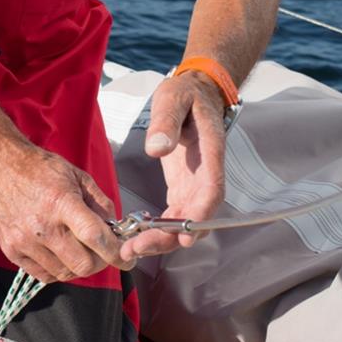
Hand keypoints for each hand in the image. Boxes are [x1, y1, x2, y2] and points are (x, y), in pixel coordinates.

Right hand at [0, 145, 135, 282]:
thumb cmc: (39, 169)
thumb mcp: (77, 175)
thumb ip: (100, 202)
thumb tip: (115, 229)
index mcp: (61, 202)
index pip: (95, 237)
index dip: (116, 253)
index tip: (126, 259)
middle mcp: (42, 226)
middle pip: (82, 264)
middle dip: (100, 262)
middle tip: (101, 252)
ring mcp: (24, 241)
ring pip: (65, 273)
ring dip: (78, 266)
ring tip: (78, 249)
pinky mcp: (11, 250)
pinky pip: (44, 275)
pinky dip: (58, 269)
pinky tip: (60, 253)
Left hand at [119, 72, 226, 260]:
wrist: (195, 92)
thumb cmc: (186, 94)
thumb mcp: (173, 98)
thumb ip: (167, 120)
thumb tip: (157, 147)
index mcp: (210, 153)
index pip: (211, 190)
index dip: (201, 216)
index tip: (185, 236)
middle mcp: (206, 175)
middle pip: (197, 217)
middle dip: (170, 237)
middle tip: (138, 248)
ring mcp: (195, 185)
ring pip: (185, 222)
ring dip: (161, 240)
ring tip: (130, 249)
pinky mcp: (183, 188)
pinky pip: (175, 216)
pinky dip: (159, 230)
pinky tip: (136, 238)